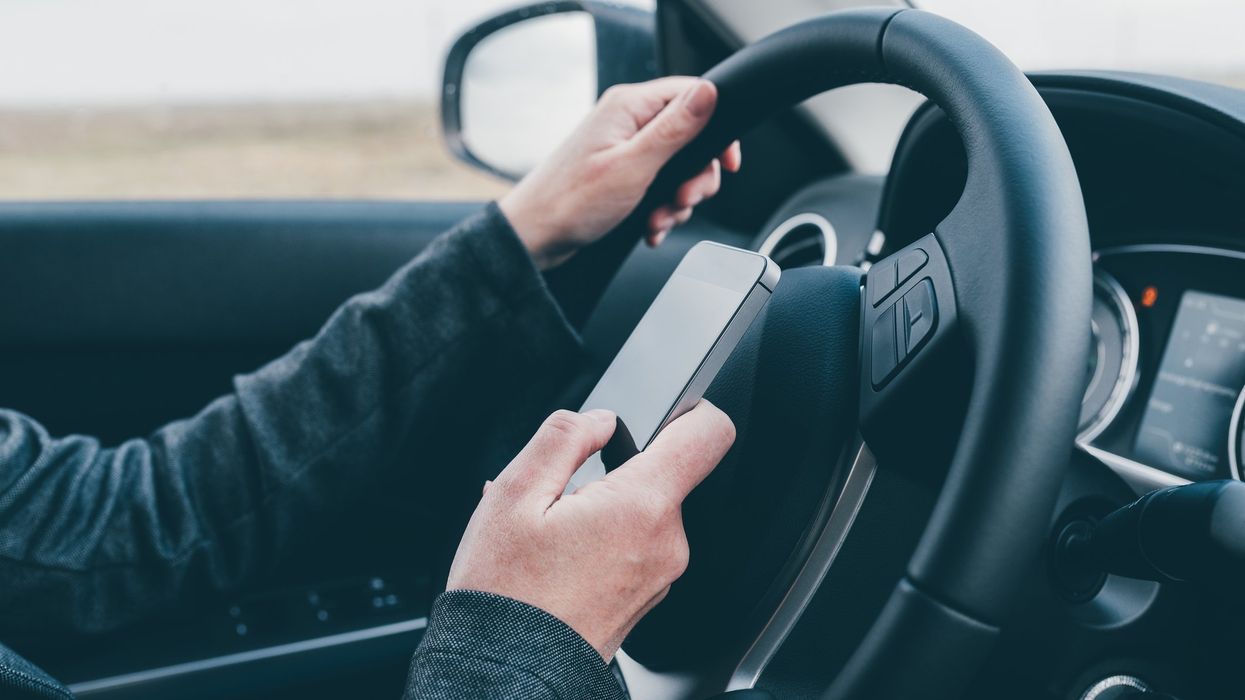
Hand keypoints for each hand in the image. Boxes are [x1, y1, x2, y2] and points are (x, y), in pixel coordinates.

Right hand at [446, 402, 735, 659]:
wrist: (507, 669)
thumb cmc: (506, 593)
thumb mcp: (513, 495)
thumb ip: (564, 438)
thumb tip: (599, 420)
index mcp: (641, 506)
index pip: (707, 435)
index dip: (691, 409)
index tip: (666, 411)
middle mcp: (666, 542)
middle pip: (662, 475)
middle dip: (613, 473)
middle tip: (559, 500)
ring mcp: (660, 574)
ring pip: (642, 511)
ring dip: (602, 509)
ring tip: (551, 535)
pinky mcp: (646, 596)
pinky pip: (634, 546)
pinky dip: (601, 540)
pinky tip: (558, 558)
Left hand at [500, 77, 741, 269]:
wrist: (534, 238)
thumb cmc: (571, 202)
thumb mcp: (634, 165)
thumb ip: (675, 129)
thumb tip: (709, 92)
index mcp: (629, 106)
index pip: (692, 95)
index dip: (717, 129)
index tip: (726, 163)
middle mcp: (626, 121)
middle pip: (690, 137)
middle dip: (695, 177)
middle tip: (683, 200)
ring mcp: (622, 148)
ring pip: (677, 168)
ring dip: (676, 200)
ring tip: (658, 219)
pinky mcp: (620, 173)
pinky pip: (658, 186)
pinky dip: (660, 210)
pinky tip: (650, 226)